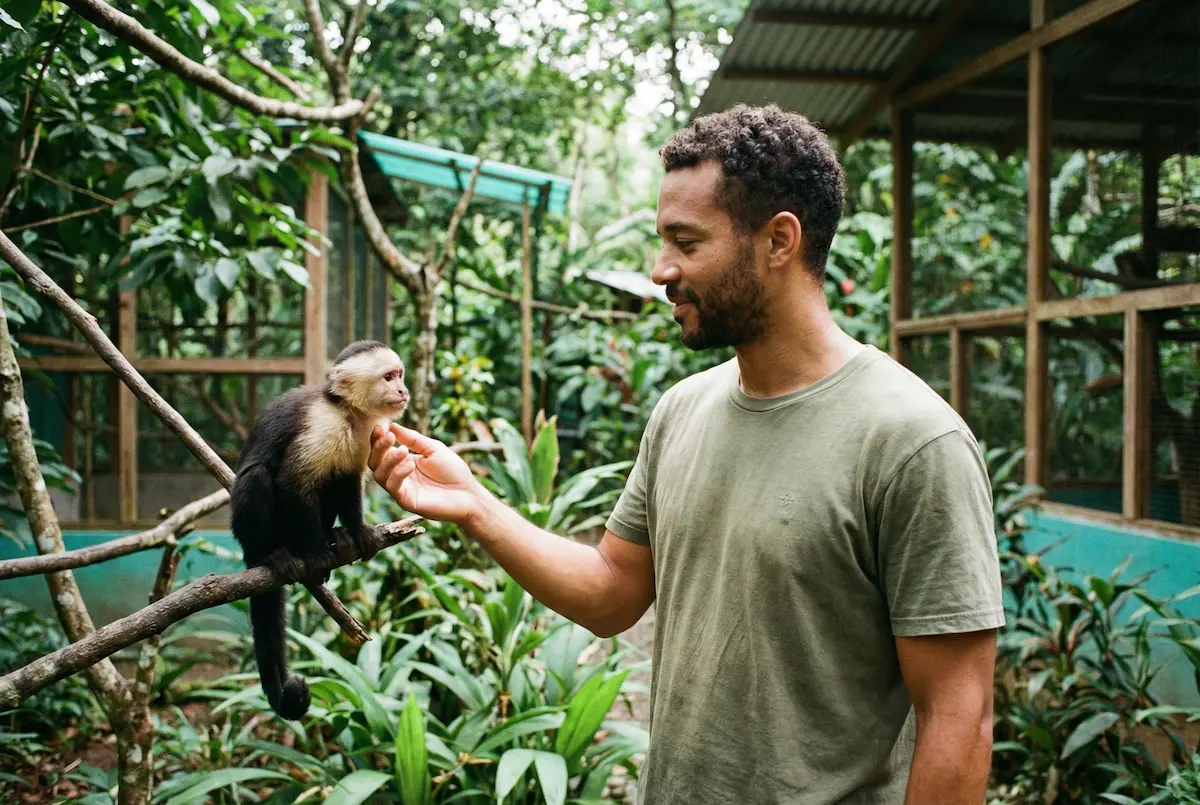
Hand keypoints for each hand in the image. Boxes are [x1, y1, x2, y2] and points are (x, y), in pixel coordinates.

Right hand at [369, 423, 483, 525]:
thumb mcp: (433, 449)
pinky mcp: (406, 501)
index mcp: (403, 461)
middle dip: (378, 448)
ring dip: (388, 460)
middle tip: (389, 436)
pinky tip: (410, 465)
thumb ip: (413, 439)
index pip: (382, 451)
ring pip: (380, 475)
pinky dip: (398, 474)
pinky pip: (393, 487)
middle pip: (375, 462)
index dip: (377, 440)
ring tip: (404, 451)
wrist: (468, 493)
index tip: (380, 427)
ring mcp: (401, 489)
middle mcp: (398, 475)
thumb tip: (393, 426)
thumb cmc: (453, 471)